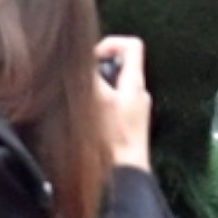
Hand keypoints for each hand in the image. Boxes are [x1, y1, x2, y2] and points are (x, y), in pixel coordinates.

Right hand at [92, 32, 153, 169]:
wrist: (126, 173)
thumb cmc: (113, 138)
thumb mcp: (97, 99)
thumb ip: (90, 74)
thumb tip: (78, 56)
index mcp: (135, 82)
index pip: (132, 45)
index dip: (110, 44)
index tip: (92, 57)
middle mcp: (139, 93)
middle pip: (120, 65)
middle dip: (98, 69)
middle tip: (82, 82)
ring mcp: (135, 110)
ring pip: (115, 86)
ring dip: (97, 89)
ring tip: (83, 102)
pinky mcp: (128, 125)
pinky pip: (113, 104)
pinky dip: (100, 105)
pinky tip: (87, 120)